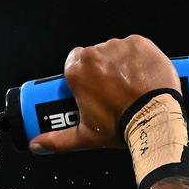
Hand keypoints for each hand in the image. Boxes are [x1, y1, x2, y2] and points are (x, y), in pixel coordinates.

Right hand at [29, 35, 180, 153]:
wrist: (153, 119)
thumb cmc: (117, 126)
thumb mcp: (85, 135)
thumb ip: (57, 140)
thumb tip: (35, 145)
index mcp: (77, 70)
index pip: (72, 65)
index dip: (80, 78)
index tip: (88, 91)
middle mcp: (96, 52)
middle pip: (93, 57)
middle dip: (99, 72)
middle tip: (110, 93)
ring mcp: (119, 46)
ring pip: (113, 52)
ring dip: (117, 65)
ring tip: (128, 87)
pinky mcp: (140, 43)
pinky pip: (133, 48)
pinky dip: (136, 59)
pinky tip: (140, 77)